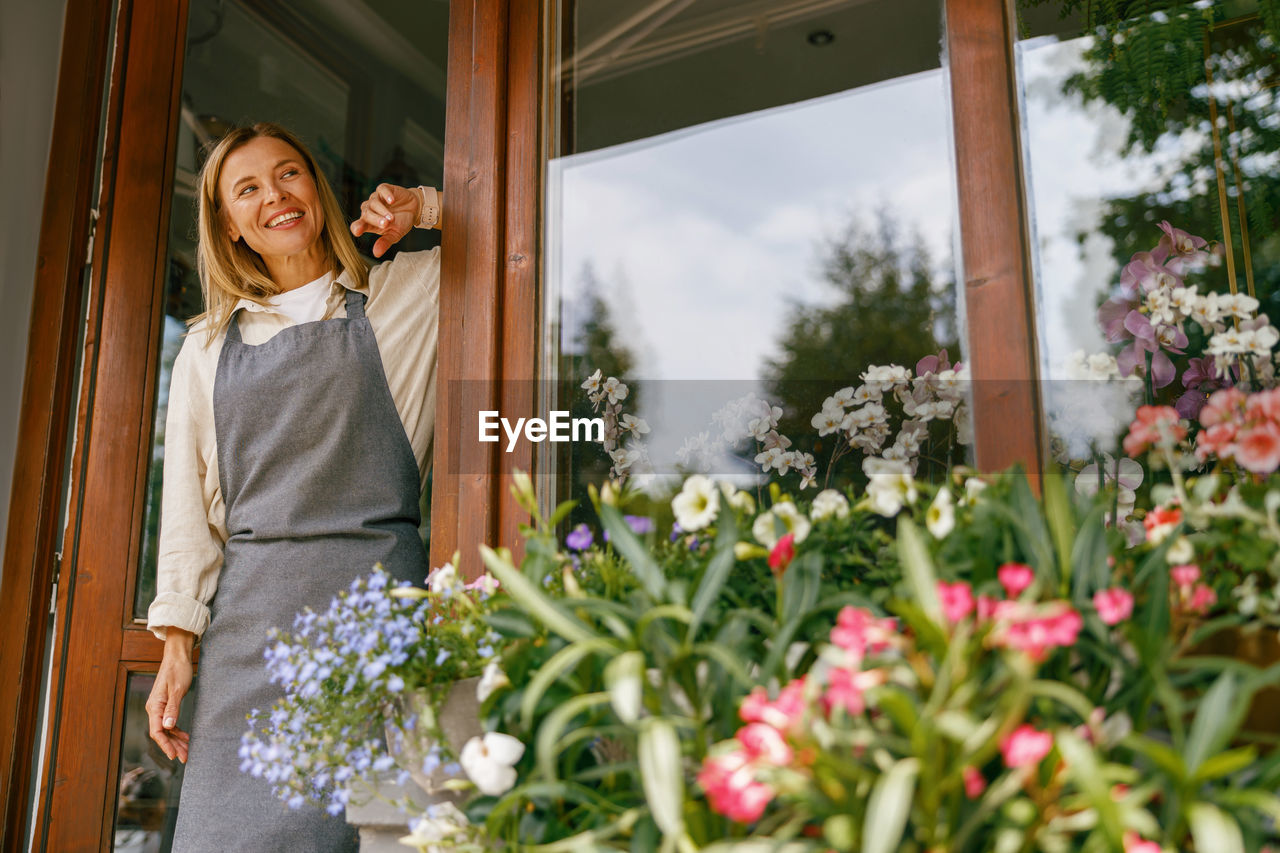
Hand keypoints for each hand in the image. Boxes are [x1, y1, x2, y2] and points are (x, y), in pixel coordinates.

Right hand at [146, 633, 193, 763]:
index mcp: (154, 706)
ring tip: (187, 751)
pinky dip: (177, 731)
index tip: (175, 755)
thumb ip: (172, 708)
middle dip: (173, 746)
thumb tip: (167, 727)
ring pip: (166, 730)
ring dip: (176, 741)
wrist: (178, 656)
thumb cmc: (178, 670)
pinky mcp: (167, 705)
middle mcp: (154, 708)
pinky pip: (170, 723)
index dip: (165, 745)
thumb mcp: (177, 689)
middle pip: (161, 733)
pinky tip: (186, 737)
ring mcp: (160, 707)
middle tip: (185, 758)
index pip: (157, 731)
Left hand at [350, 183, 423, 257]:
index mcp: (369, 223)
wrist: (414, 209)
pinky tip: (392, 201)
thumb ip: (385, 242)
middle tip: (386, 224)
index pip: (357, 225)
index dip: (357, 227)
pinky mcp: (384, 189)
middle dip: (375, 219)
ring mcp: (376, 198)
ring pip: (373, 203)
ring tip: (391, 218)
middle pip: (366, 214)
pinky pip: (381, 190)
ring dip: (382, 210)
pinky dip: (386, 195)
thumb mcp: (395, 235)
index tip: (358, 231)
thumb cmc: (401, 223)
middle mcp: (369, 210)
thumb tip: (376, 254)